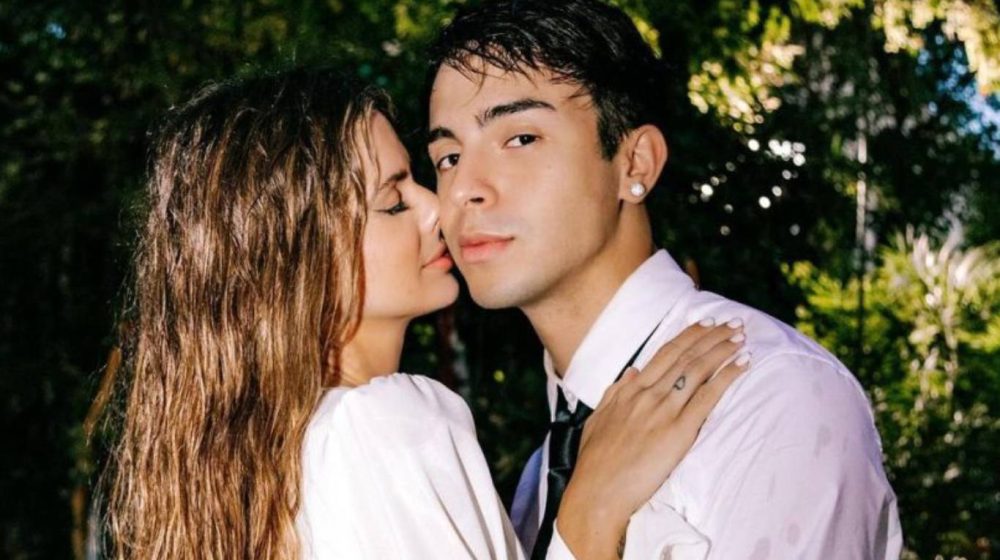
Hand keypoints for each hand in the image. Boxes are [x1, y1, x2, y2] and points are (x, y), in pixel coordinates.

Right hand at [556, 319, 749, 558]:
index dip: (687, 336)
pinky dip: (727, 377)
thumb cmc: (595, 463)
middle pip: (685, 355)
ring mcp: (664, 411)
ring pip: (698, 369)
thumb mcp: (598, 420)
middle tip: (733, 323)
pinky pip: (708, 397)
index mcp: (630, 391)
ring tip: (741, 336)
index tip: (704, 323)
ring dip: (723, 349)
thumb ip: (615, 394)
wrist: (597, 492)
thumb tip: (631, 372)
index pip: (664, 354)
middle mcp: (648, 394)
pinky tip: (743, 364)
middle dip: (712, 336)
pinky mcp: (679, 431)